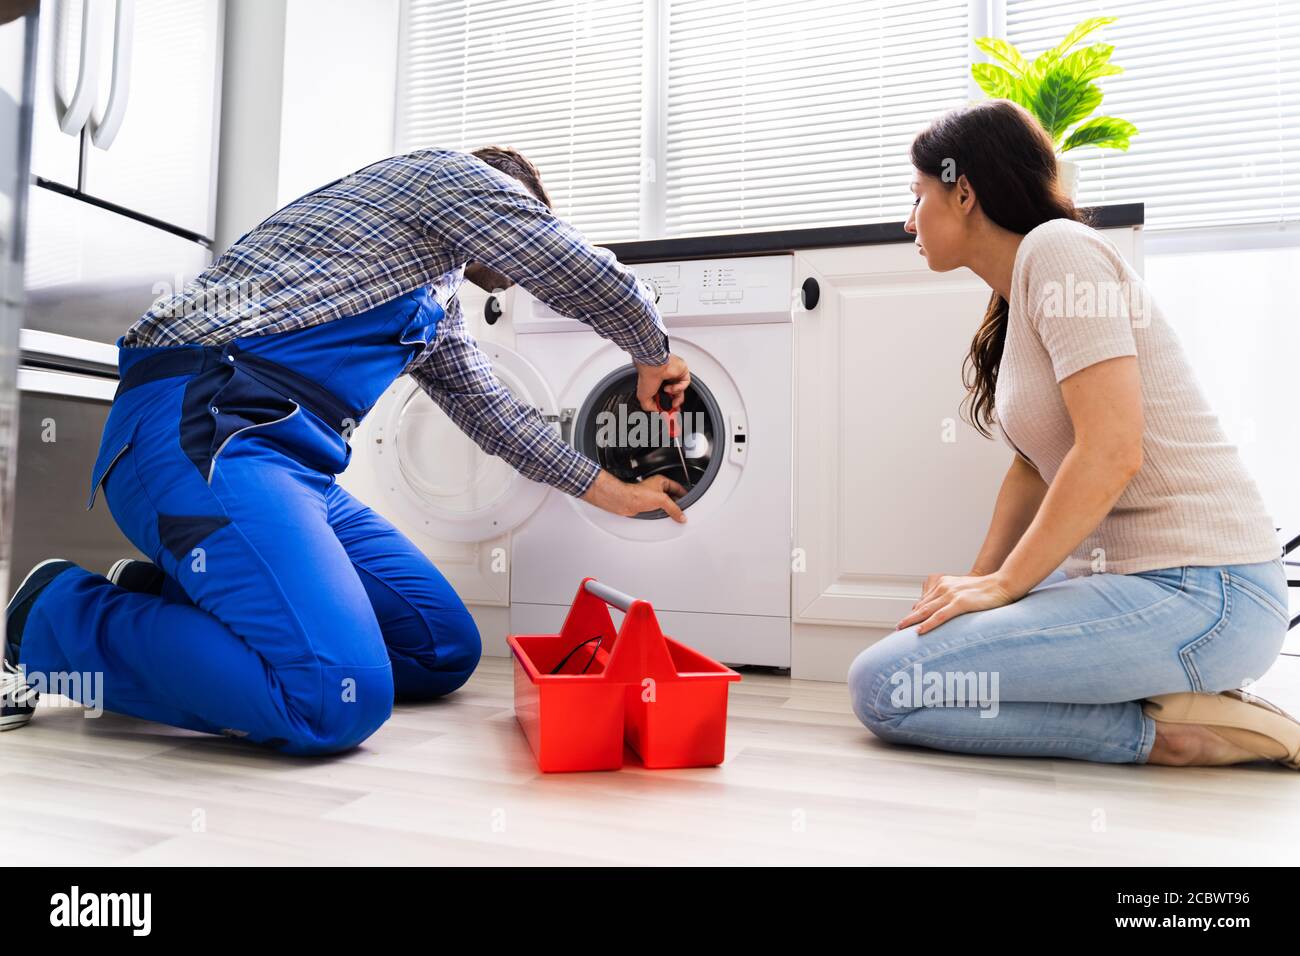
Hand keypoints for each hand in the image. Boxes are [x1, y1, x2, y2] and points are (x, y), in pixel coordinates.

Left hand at [581, 470, 687, 522]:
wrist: (624, 501)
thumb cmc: (638, 494)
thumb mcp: (662, 500)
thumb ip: (674, 508)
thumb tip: (681, 516)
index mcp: (662, 481)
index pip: (678, 487)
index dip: (685, 494)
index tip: (690, 501)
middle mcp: (657, 488)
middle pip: (673, 496)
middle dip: (678, 504)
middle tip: (683, 510)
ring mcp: (652, 497)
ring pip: (666, 504)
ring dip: (670, 509)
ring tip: (676, 515)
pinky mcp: (648, 505)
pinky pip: (659, 509)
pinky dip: (663, 513)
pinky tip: (666, 517)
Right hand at [635, 354, 690, 414]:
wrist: (654, 366)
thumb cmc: (647, 377)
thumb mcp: (643, 398)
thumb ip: (649, 407)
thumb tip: (657, 410)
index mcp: (657, 385)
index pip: (665, 398)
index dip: (667, 406)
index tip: (669, 414)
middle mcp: (666, 380)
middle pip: (675, 396)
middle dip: (674, 405)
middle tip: (673, 410)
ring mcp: (674, 376)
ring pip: (681, 391)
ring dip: (676, 396)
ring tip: (669, 395)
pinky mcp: (682, 372)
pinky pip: (685, 383)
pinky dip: (679, 388)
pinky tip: (671, 387)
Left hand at [896, 573, 1018, 634]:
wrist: (1004, 583)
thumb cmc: (987, 591)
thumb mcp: (965, 591)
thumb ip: (952, 599)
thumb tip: (942, 612)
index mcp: (945, 584)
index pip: (925, 601)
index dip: (915, 612)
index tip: (906, 622)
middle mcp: (945, 588)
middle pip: (922, 606)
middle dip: (909, 617)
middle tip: (898, 627)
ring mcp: (952, 595)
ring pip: (927, 611)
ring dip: (912, 621)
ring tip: (901, 629)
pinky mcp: (961, 603)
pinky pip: (940, 616)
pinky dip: (928, 624)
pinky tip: (920, 631)